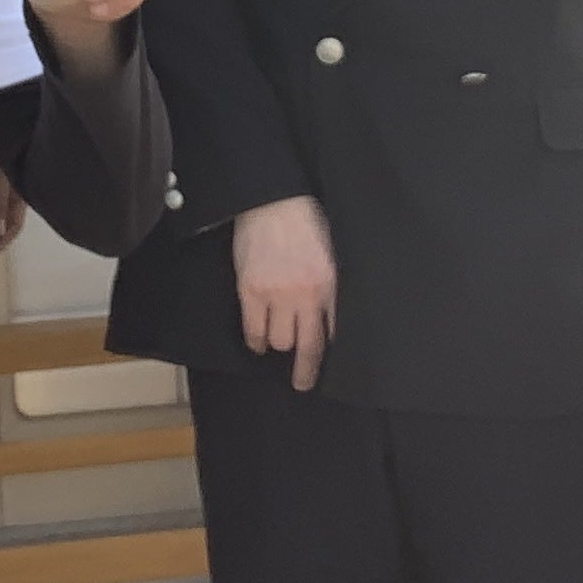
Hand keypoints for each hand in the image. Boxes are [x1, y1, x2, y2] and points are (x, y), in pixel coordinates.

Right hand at [234, 195, 337, 390]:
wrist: (272, 201)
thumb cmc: (306, 221)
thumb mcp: (332, 254)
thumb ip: (331, 286)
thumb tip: (329, 316)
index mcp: (330, 285)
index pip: (331, 333)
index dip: (326, 355)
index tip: (323, 369)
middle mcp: (305, 295)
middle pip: (306, 346)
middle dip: (304, 369)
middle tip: (301, 382)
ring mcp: (276, 295)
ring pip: (279, 341)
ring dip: (279, 344)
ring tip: (277, 342)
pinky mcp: (250, 290)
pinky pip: (253, 330)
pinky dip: (256, 341)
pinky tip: (259, 342)